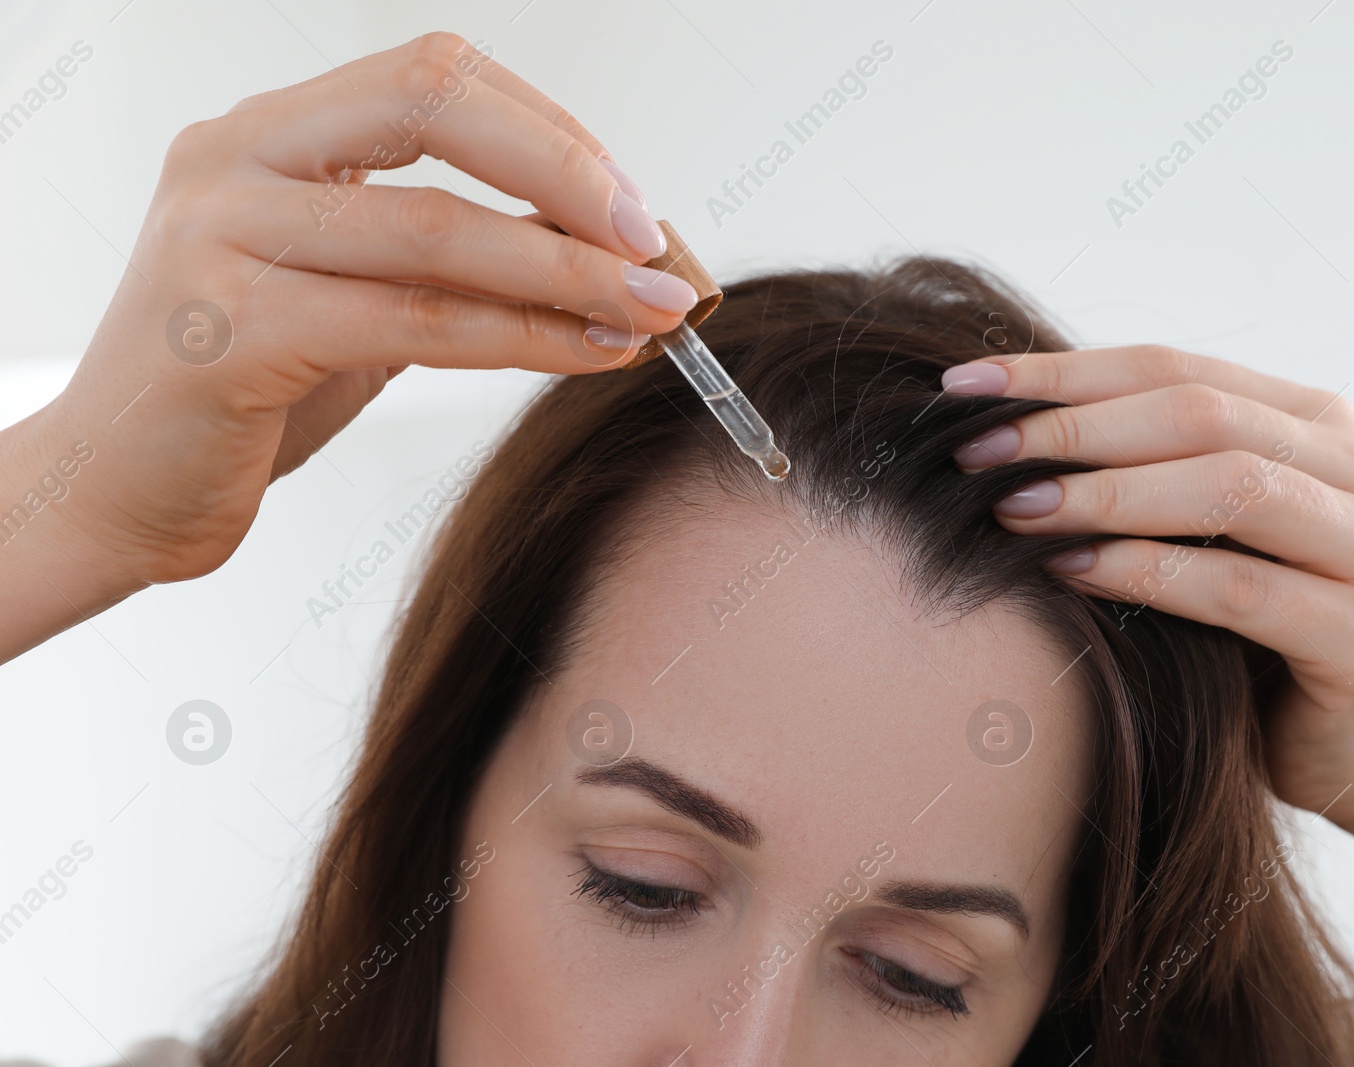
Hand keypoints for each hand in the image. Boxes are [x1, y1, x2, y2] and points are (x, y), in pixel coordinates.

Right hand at [31, 31, 696, 591]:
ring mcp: (221, 236)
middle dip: (566, 173)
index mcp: (268, 132)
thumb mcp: (356, 296)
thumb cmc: (244, 389)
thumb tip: (598, 242)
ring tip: (651, 311)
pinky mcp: (230, 333)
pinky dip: (519, 337)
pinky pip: (412, 323)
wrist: (111, 490)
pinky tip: (586, 354)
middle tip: (653, 244)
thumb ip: (453, 258)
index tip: (632, 203)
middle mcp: (235, 157)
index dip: (551, 130)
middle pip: (432, 106)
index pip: (433, 77)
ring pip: (434, 231)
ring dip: (566, 273)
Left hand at [941, 345, 1353, 827]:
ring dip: (1107, 493)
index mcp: (1318, 423)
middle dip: (1076, 427)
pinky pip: (1240, 590)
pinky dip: (1148, 573)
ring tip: (1015, 506)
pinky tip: (1072, 572)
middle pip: (1200, 415)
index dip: (1065, 372)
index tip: (965, 387)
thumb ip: (1153, 473)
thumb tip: (1007, 433)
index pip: (1176, 369)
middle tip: (978, 449)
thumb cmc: (1268, 628)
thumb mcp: (1215, 533)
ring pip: (1229, 488)